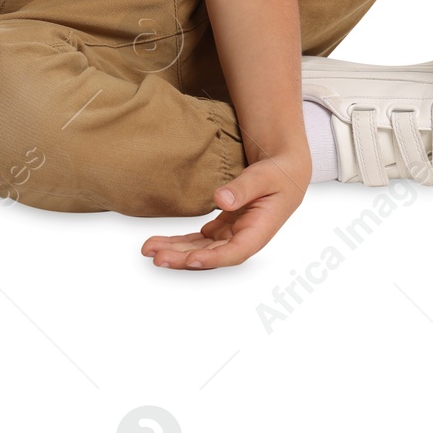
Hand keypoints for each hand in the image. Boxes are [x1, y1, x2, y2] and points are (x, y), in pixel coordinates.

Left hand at [141, 151, 311, 270]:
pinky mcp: (223, 229)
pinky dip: (180, 242)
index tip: (190, 259)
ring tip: (149, 249)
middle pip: (211, 256)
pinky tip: (160, 242)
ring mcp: (232, 236)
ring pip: (200, 250)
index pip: (235, 252)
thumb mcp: (266, 176)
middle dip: (182, 258)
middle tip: (155, 255)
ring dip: (175, 251)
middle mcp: (244, 240)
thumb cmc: (280, 174)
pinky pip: (198, 240)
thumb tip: (221, 199)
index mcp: (259, 232)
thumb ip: (244, 188)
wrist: (284, 173)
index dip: (212, 259)